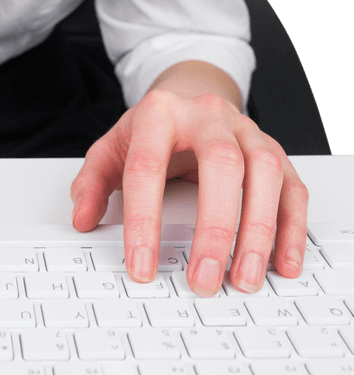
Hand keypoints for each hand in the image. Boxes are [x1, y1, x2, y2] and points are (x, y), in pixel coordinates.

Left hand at [70, 67, 307, 296]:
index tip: (141, 264)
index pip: (148, 166)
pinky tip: (282, 263)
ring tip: (243, 278)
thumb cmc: (152, 130)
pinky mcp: (274, 151)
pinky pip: (291, 187)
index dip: (143, 220)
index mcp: (161, 112)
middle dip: (214, 226)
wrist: (189, 96)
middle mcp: (208, 116)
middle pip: (221, 162)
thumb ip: (93, 181)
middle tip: (203, 278)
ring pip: (264, 171)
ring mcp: (246, 130)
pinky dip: (291, 228)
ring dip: (258, 231)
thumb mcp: (113, 147)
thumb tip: (83, 218)